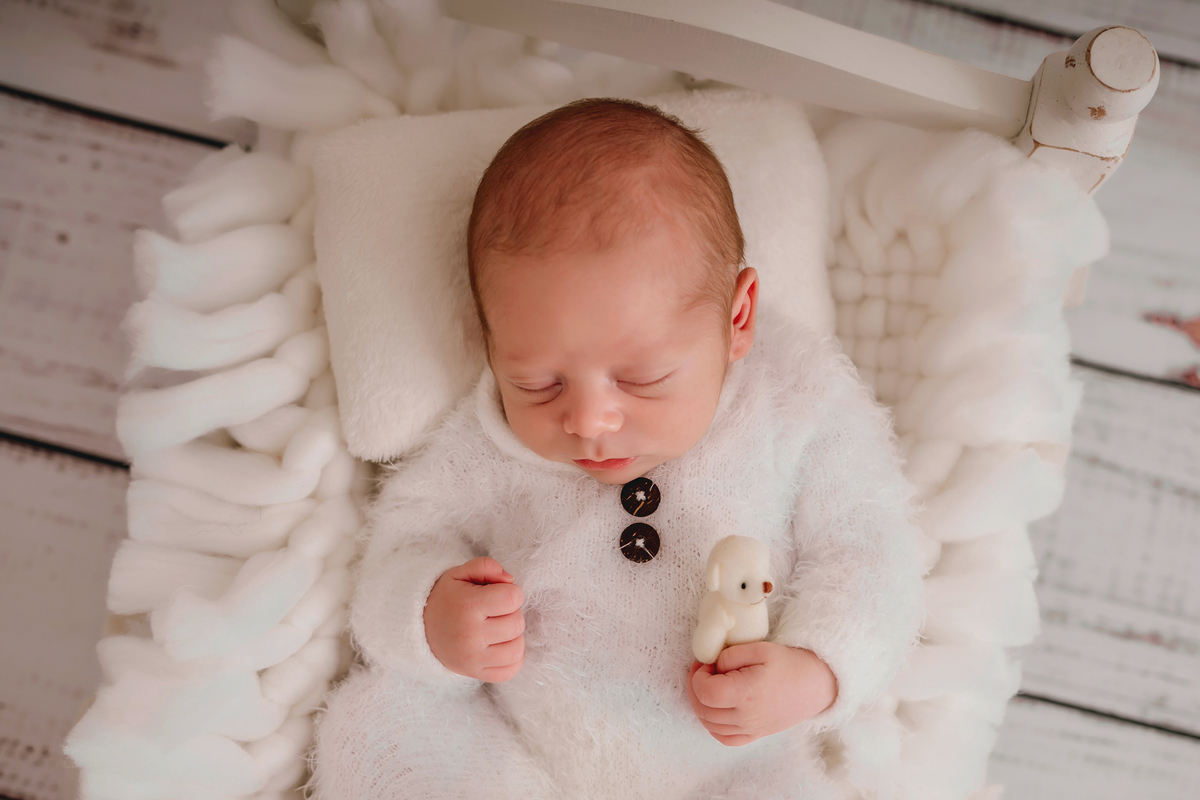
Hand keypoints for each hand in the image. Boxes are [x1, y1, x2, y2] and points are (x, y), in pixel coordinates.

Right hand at [423, 557, 524, 681]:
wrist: (419, 629)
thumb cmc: (448, 598)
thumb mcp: (460, 573)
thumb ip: (487, 566)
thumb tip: (510, 580)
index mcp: (468, 606)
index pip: (513, 598)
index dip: (511, 592)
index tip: (498, 594)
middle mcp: (470, 635)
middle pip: (517, 624)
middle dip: (512, 613)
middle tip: (495, 612)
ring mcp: (473, 659)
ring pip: (517, 649)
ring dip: (514, 636)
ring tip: (498, 628)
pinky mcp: (475, 673)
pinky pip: (510, 670)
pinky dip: (512, 658)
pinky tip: (500, 646)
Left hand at [686, 642, 836, 745]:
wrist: (815, 685)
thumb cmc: (789, 664)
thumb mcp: (759, 648)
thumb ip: (730, 656)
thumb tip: (712, 666)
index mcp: (747, 694)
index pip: (705, 693)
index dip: (697, 676)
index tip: (705, 663)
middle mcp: (747, 717)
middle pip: (703, 710)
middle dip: (695, 688)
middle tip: (702, 671)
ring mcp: (751, 730)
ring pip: (710, 725)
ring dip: (701, 705)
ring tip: (709, 686)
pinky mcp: (755, 735)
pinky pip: (724, 738)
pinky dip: (712, 725)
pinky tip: (715, 708)